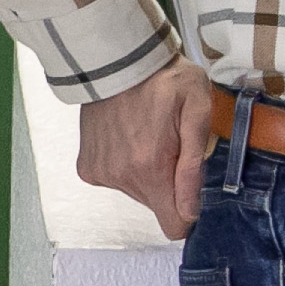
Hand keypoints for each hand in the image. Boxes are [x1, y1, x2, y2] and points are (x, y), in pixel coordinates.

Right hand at [76, 56, 214, 240]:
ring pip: (138, 193)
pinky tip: (130, 138)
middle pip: (158, 205)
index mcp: (150, 167)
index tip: (193, 188)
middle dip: (170, 183)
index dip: (189, 211)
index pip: (174, 224)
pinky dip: (127, 166)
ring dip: (148, 172)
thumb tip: (189, 212)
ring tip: (149, 136)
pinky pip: (117, 181)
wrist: (118, 61)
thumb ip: (192, 168)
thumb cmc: (166, 80)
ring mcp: (101, 173)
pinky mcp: (88, 168)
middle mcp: (121, 176)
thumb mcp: (196, 113)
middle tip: (171, 146)